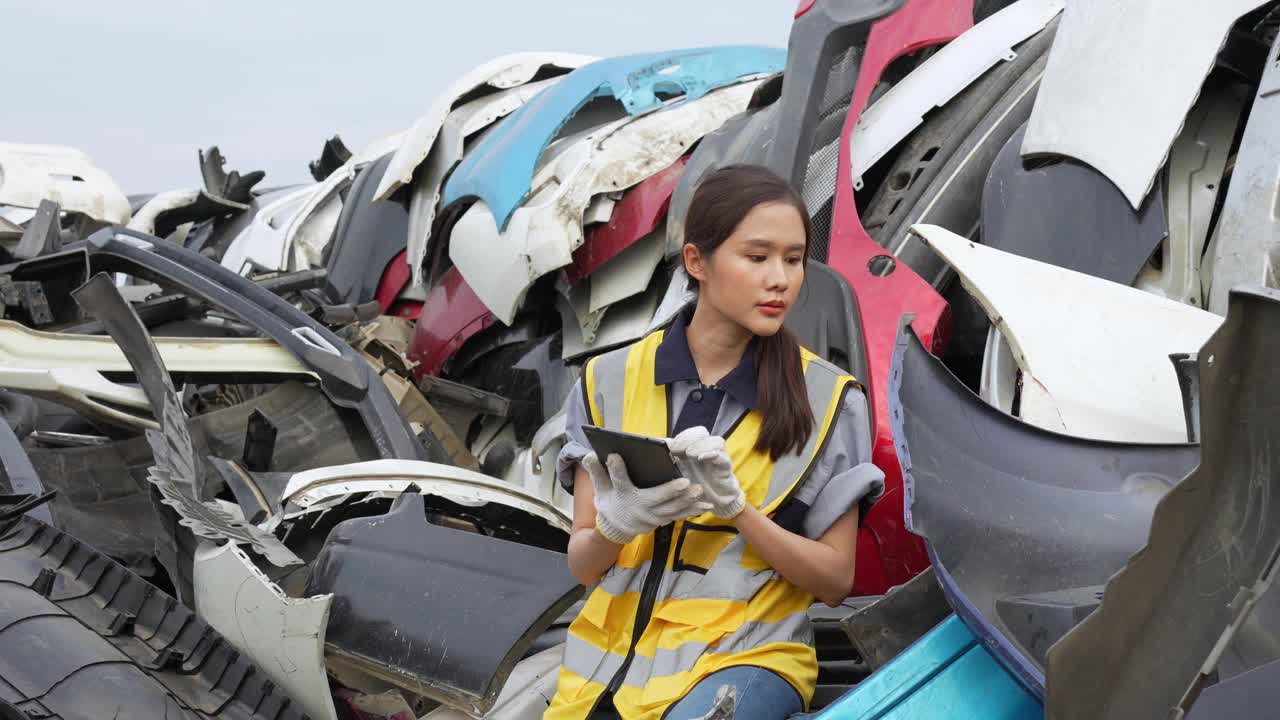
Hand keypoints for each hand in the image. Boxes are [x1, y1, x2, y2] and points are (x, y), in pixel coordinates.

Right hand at [584, 452, 710, 544]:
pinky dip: (691, 511)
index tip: (615, 456)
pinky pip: (678, 516)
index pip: (618, 481)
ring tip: (699, 492)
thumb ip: (596, 472)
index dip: (615, 469)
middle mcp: (639, 508)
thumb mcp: (600, 489)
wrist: (614, 530)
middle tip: (686, 483)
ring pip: (671, 509)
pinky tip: (705, 505)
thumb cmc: (609, 503)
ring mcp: (652, 517)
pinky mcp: (661, 521)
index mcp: (623, 496)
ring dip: (686, 501)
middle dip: (671, 491)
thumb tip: (589, 455)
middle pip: (656, 499)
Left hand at [668, 427, 745, 519]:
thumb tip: (651, 457)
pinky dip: (713, 455)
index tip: (668, 446)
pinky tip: (702, 458)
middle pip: (701, 432)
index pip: (688, 434)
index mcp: (692, 450)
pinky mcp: (725, 469)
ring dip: (701, 445)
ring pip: (715, 441)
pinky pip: (723, 457)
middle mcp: (705, 451)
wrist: (712, 504)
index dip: (679, 437)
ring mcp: (717, 459)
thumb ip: (667, 466)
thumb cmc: (692, 488)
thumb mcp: (677, 477)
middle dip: (688, 438)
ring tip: (689, 453)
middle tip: (676, 448)